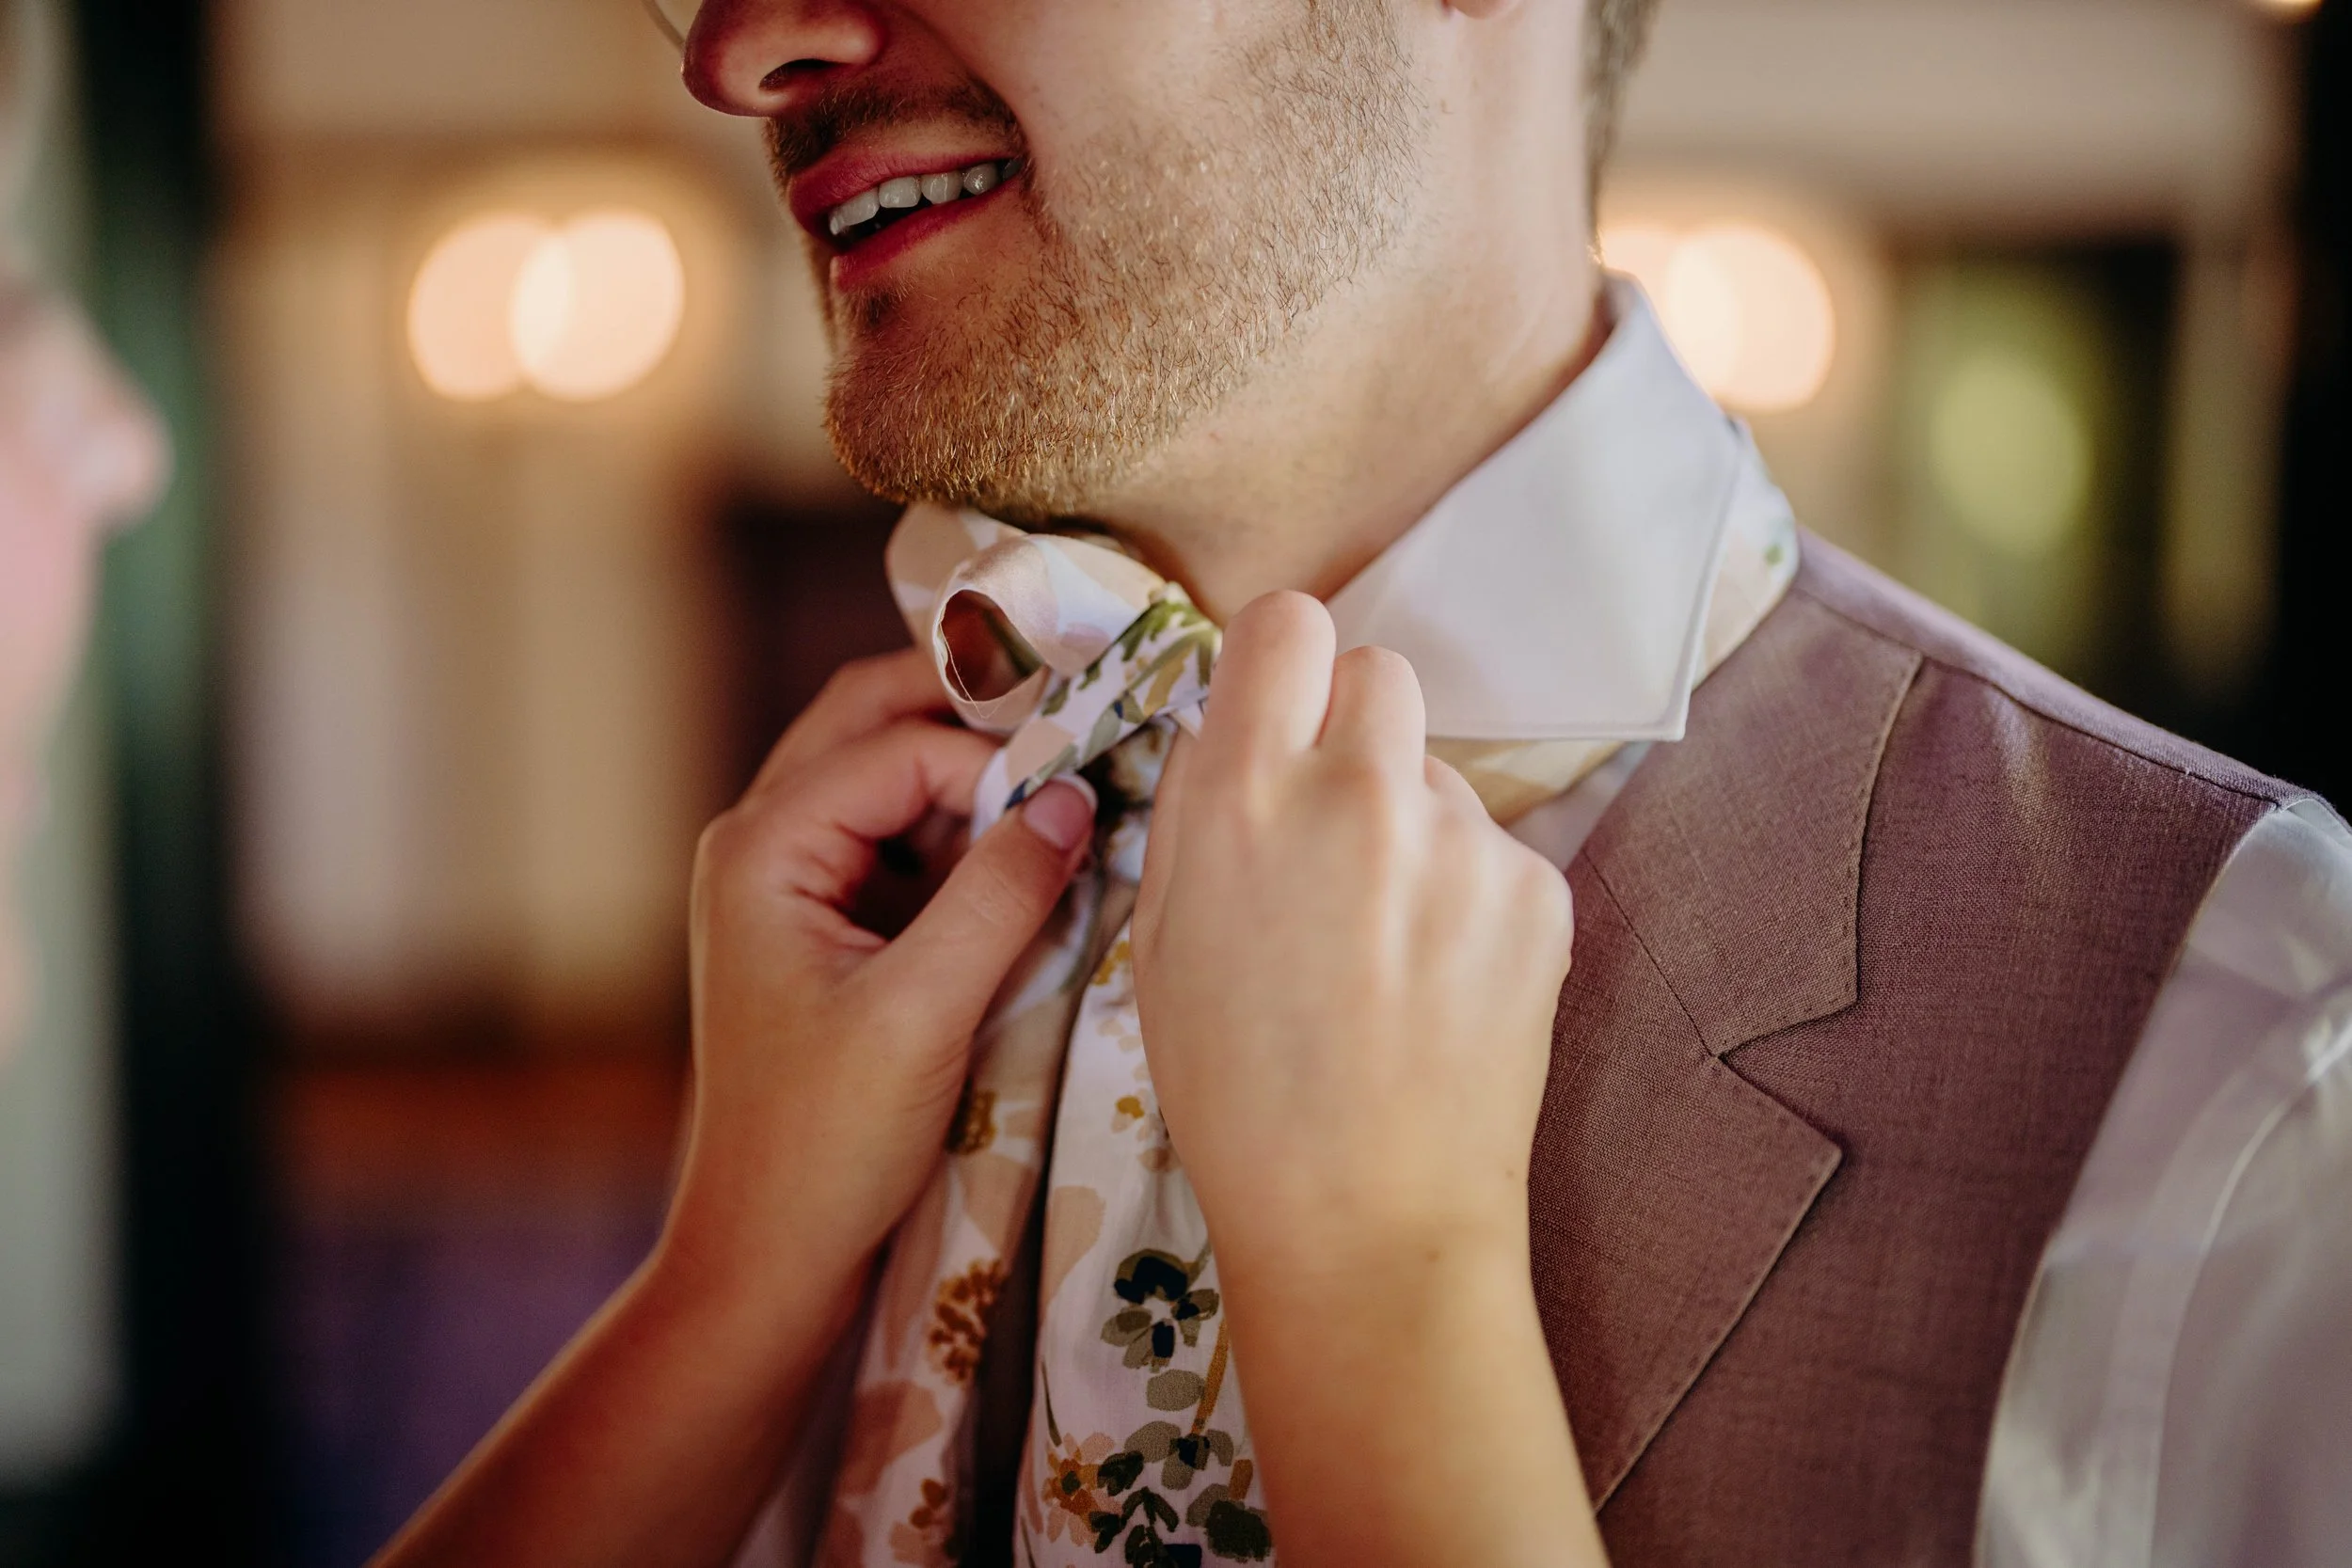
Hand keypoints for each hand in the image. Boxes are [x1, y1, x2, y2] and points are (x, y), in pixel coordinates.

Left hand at [374, 650, 1097, 1567]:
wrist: (768, 1256)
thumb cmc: (828, 1143)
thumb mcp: (924, 1012)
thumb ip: (1000, 894)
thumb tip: (1078, 796)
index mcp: (764, 846)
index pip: (899, 746)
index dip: (997, 761)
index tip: (1082, 803)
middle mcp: (763, 841)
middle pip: (873, 720)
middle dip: (974, 717)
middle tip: (1077, 730)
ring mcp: (791, 882)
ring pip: (889, 774)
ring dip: (972, 776)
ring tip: (1062, 800)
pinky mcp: (826, 926)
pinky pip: (899, 839)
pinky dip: (962, 834)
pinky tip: (1025, 865)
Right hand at [1130, 593, 1592, 1567]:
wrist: (1368, 1222)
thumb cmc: (1237, 1097)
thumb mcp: (1159, 946)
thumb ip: (1198, 816)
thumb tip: (1233, 732)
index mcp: (1244, 796)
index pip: (1286, 625)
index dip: (1281, 668)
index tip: (1279, 718)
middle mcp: (1360, 791)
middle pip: (1378, 671)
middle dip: (1353, 732)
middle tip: (1336, 833)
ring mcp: (1463, 839)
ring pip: (1439, 775)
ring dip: (1412, 827)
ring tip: (1387, 950)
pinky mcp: (1540, 889)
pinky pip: (1493, 850)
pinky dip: (1468, 897)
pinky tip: (1441, 985)